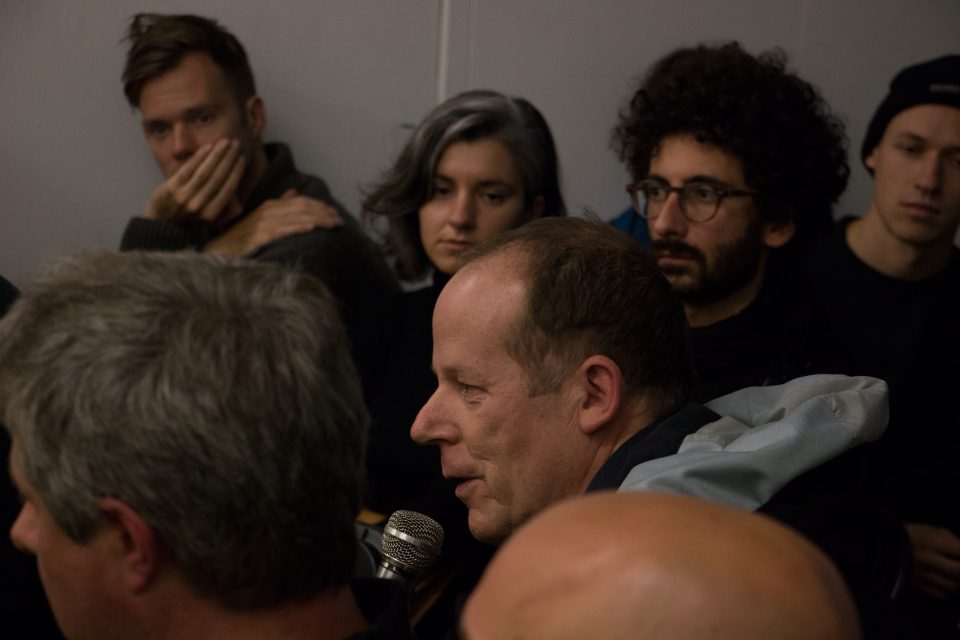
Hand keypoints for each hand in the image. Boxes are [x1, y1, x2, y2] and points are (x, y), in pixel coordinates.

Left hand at [145, 138, 244, 222]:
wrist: (160, 223)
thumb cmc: (188, 218)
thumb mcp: (210, 220)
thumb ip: (226, 212)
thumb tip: (239, 203)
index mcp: (211, 215)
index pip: (228, 189)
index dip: (236, 172)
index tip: (242, 158)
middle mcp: (199, 207)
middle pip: (218, 178)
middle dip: (229, 159)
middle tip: (236, 144)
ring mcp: (184, 197)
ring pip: (205, 172)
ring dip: (217, 155)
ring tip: (225, 142)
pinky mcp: (171, 188)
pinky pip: (188, 169)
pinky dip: (199, 157)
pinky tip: (208, 147)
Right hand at [203, 188, 342, 256]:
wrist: (219, 252)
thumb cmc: (242, 239)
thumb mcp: (261, 219)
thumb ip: (279, 205)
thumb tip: (294, 193)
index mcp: (270, 207)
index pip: (301, 202)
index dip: (320, 206)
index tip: (335, 213)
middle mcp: (268, 212)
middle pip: (302, 208)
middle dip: (323, 213)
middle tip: (339, 221)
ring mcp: (263, 224)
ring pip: (296, 218)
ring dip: (317, 220)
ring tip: (333, 224)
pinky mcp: (258, 237)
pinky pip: (282, 231)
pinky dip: (297, 228)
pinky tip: (311, 229)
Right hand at [906, 523, 959, 599]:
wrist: (885, 545)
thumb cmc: (911, 535)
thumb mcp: (931, 530)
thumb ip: (952, 540)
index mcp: (930, 542)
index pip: (959, 550)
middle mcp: (926, 559)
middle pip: (957, 570)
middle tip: (958, 564)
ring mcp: (920, 574)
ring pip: (951, 585)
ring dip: (956, 580)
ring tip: (953, 573)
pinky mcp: (916, 584)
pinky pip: (940, 594)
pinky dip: (947, 590)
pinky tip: (945, 581)